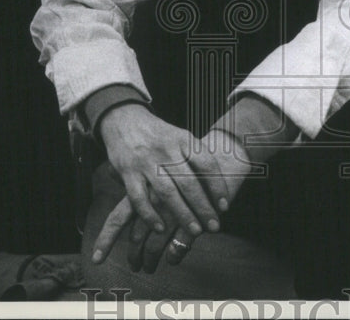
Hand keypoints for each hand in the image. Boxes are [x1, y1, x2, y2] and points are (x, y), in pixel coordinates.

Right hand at [96, 127, 252, 271]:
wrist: (125, 118)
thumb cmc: (159, 134)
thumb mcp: (181, 136)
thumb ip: (196, 157)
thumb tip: (220, 184)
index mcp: (184, 139)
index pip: (206, 164)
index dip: (217, 186)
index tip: (224, 206)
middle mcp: (167, 150)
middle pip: (189, 183)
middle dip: (203, 207)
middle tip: (214, 226)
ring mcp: (146, 161)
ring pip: (167, 192)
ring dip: (182, 214)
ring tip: (195, 231)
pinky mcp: (128, 172)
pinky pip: (139, 198)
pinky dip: (150, 215)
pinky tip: (160, 229)